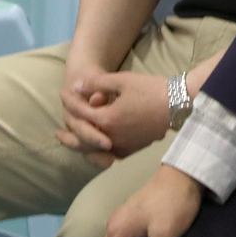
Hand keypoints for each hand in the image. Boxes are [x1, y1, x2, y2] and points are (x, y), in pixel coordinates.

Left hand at [56, 69, 171, 162]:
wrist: (179, 105)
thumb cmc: (152, 89)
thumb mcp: (123, 80)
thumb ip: (96, 83)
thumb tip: (76, 87)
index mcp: (107, 119)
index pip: (80, 111)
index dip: (70, 100)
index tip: (64, 92)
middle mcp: (112, 137)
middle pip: (81, 139)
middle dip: (67, 134)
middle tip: (56, 132)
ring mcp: (123, 146)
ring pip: (93, 152)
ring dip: (80, 147)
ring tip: (73, 145)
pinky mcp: (133, 150)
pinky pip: (109, 156)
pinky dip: (98, 154)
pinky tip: (96, 151)